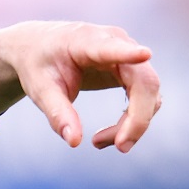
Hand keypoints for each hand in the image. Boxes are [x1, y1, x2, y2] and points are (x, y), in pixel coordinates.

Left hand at [0, 21, 161, 151]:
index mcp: (86, 41)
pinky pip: (145, 99)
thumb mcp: (40, 90)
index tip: (144, 54)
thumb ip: (57, 113)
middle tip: (120, 147)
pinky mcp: (133, 71)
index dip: (129, 53)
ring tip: (97, 143)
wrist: (39, 49)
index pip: (111, 48)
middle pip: (144, 81)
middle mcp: (117, 42)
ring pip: (149, 94)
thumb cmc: (39, 65)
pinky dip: (131, 121)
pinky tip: (106, 136)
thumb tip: (74, 142)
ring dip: (133, 123)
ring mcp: (130, 55)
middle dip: (137, 118)